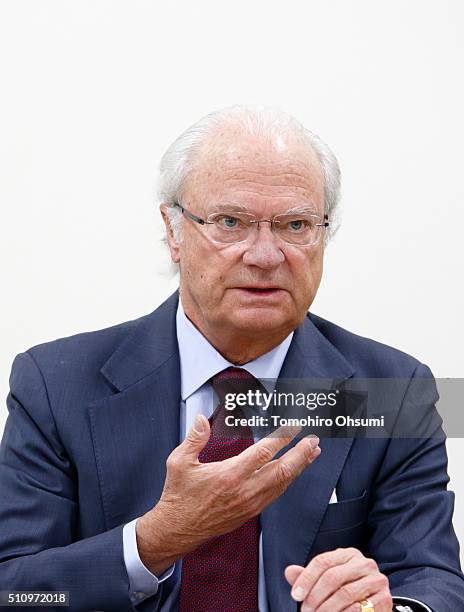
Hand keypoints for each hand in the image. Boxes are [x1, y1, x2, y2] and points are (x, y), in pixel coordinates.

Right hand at [136, 415, 320, 574]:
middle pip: (281, 470)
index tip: (294, 426)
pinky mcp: (250, 512)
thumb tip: (202, 418)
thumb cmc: (179, 495)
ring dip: (299, 467)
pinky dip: (287, 480)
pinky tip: (293, 472)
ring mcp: (249, 504)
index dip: (282, 438)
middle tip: (314, 440)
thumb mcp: (179, 462)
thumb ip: (194, 438)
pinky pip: (275, 494)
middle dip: (300, 454)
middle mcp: (244, 491)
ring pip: (282, 484)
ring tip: (312, 453)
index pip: (263, 453)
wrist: (177, 529)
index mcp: (229, 475)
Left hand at [285, 547, 391, 610]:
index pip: (323, 562)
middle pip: (332, 576)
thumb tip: (289, 571)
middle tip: (305, 610)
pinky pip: (359, 608)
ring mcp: (377, 580)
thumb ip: (308, 577)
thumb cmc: (345, 591)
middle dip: (315, 596)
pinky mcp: (385, 598)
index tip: (295, 595)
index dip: (306, 578)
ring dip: (326, 608)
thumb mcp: (327, 581)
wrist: (373, 608)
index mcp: (349, 554)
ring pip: (345, 593)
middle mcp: (365, 563)